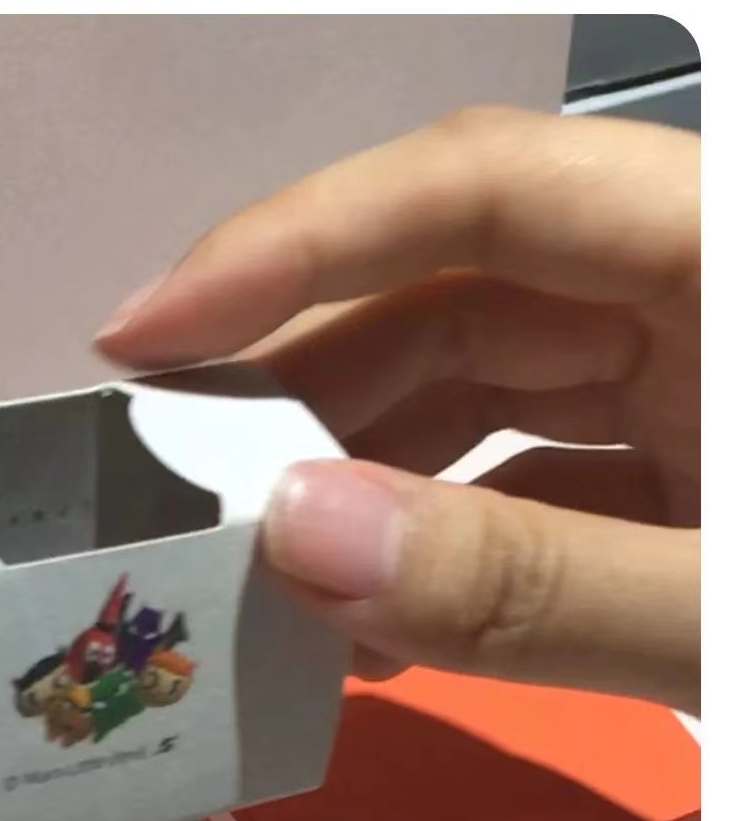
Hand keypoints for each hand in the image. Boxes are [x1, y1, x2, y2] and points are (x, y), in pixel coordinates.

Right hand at [97, 108, 698, 712]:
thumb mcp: (723, 622)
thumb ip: (529, 583)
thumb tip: (303, 537)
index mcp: (725, 258)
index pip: (479, 190)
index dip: (294, 248)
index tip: (142, 344)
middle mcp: (699, 290)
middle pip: (463, 293)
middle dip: (308, 398)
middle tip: (181, 502)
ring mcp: (700, 388)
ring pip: (492, 390)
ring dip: (366, 489)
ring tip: (264, 591)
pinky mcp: (696, 472)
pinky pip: (545, 477)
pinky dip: (449, 549)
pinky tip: (374, 630)